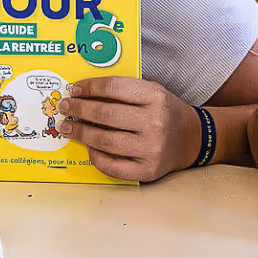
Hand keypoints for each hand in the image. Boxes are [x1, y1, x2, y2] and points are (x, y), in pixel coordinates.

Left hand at [58, 77, 200, 181]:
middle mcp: (155, 122)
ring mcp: (151, 148)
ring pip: (105, 140)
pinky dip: (95, 156)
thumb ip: (124, 92)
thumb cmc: (166, 113)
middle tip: (65, 108)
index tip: (75, 89)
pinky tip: (88, 147)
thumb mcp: (152, 93)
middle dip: (79, 110)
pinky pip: (111, 165)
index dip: (89, 87)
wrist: (192, 138)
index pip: (113, 87)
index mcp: (156, 96)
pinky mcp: (147, 170)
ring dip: (81, 133)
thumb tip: (84, 94)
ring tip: (68, 128)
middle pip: (105, 114)